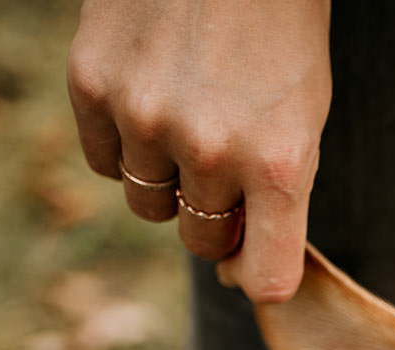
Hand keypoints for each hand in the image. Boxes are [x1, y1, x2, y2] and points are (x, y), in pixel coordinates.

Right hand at [66, 0, 331, 302]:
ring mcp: (145, 119)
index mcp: (279, 161)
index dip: (260, 272)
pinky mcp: (91, 86)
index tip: (258, 256)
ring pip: (150, 206)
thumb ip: (277, 195)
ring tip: (190, 116)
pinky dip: (126, 143)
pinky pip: (105, 163)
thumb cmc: (277, 29)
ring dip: (170, 179)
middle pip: (205, 243)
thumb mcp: (303, 113)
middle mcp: (210, 151)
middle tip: (228, 160)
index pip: (266, 277)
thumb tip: (236, 272)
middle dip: (218, 217)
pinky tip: (148, 94)